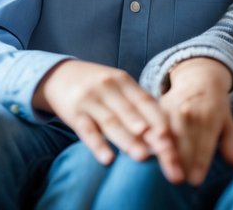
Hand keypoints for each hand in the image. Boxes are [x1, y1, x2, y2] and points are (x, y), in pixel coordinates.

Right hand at [35, 60, 171, 166]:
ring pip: (111, 122)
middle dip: (150, 134)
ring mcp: (90, 100)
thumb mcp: (118, 87)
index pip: (146, 101)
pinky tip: (108, 159)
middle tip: (165, 150)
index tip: (173, 138)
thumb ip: (137, 104)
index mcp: (124, 81)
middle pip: (132, 113)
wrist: (59, 74)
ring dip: (128, 140)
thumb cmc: (98, 87)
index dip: (160, 119)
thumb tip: (165, 130)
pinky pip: (87, 131)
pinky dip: (98, 145)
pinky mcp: (74, 113)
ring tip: (142, 157)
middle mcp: (108, 87)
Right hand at [153, 58, 232, 185]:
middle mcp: (191, 111)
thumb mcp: (228, 122)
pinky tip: (149, 156)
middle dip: (180, 160)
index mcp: (211, 115)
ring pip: (166, 133)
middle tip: (177, 181)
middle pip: (184, 139)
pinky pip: (154, 125)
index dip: (199, 162)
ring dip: (164, 152)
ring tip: (162, 171)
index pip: (204, 142)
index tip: (195, 180)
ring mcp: (173, 108)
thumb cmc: (215, 109)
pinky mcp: (158, 107)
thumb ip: (231, 143)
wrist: (198, 79)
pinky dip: (151, 140)